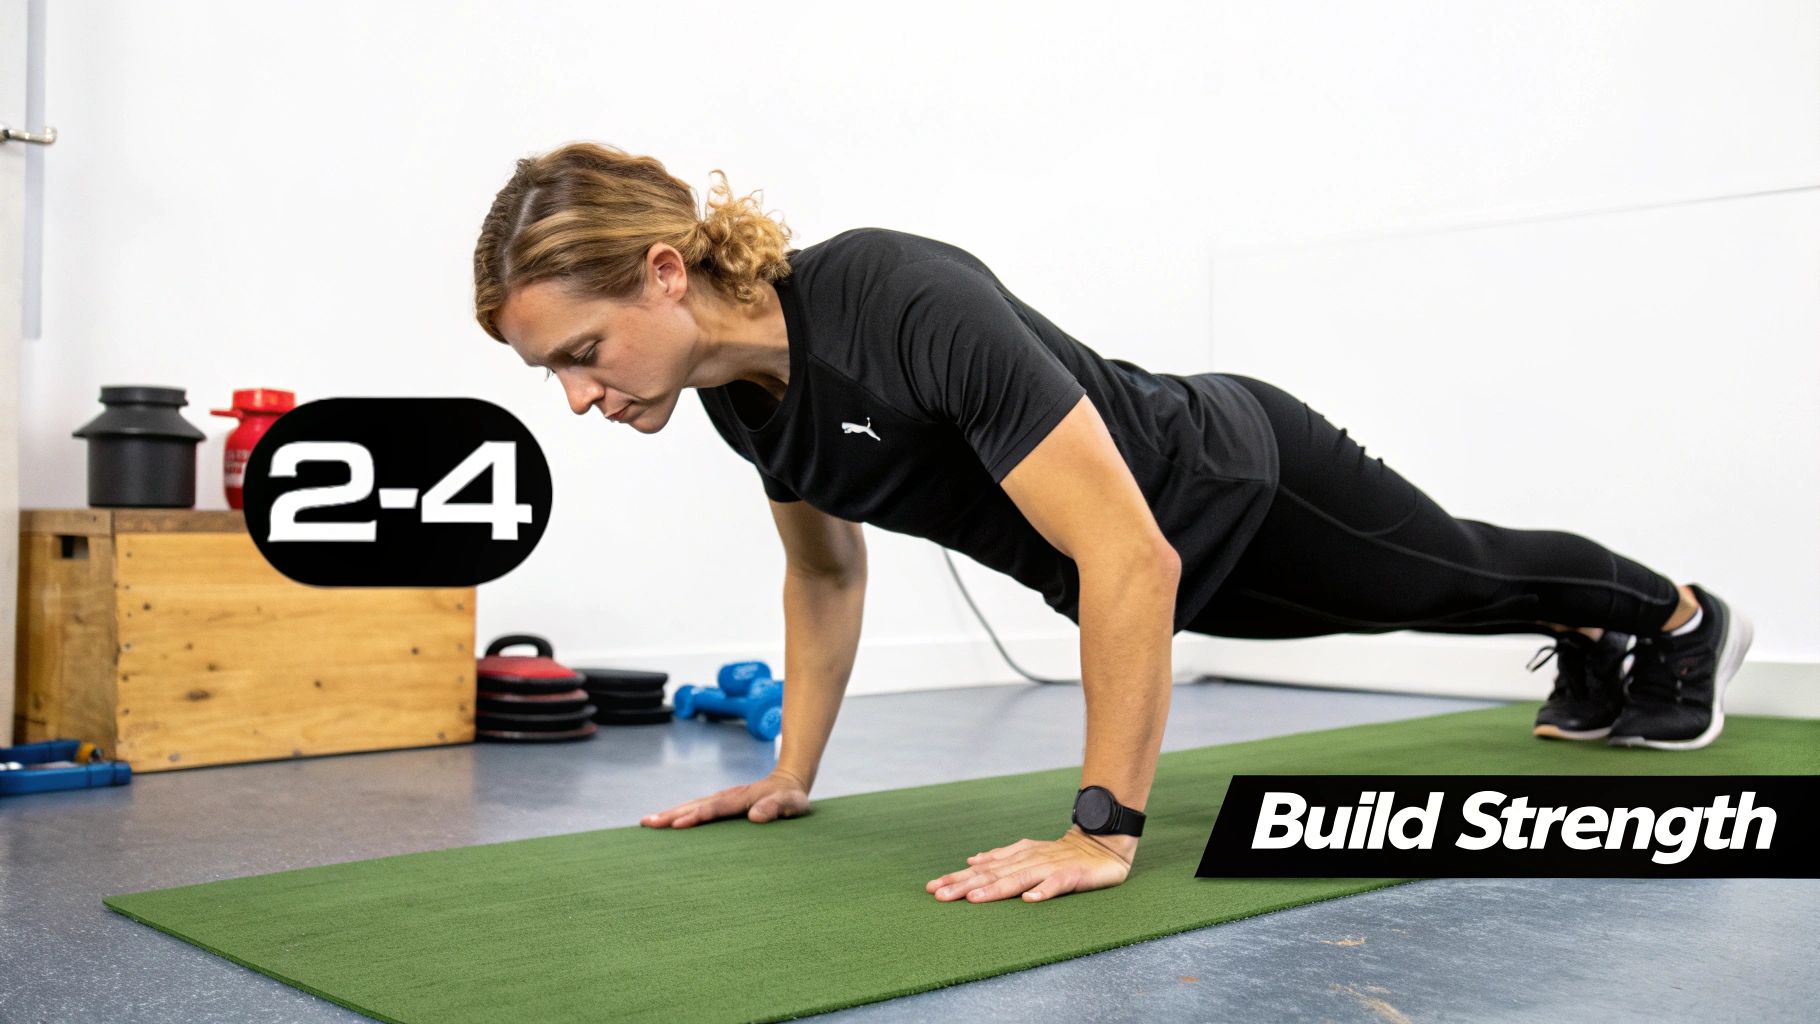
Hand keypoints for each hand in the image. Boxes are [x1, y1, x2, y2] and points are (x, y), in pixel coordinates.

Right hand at [640, 769, 810, 827]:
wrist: (789, 782)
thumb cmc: (792, 797)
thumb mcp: (792, 803)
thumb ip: (776, 808)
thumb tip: (755, 816)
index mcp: (741, 798)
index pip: (715, 809)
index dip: (696, 816)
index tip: (677, 825)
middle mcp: (727, 796)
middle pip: (695, 804)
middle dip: (671, 814)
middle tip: (647, 823)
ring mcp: (722, 798)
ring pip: (692, 805)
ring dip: (670, 813)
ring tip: (647, 822)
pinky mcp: (721, 803)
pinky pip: (697, 808)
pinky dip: (679, 813)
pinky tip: (666, 822)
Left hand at [925, 826, 1133, 904]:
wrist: (1102, 845)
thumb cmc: (1062, 854)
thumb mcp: (1029, 854)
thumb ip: (1001, 857)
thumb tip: (972, 860)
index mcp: (1017, 858)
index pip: (982, 870)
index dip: (957, 878)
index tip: (932, 888)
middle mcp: (1029, 861)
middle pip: (992, 875)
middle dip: (964, 885)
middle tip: (939, 895)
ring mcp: (1049, 868)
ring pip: (1018, 879)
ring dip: (995, 889)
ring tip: (973, 899)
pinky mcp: (1071, 875)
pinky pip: (1056, 885)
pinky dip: (1043, 891)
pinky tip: (1029, 899)